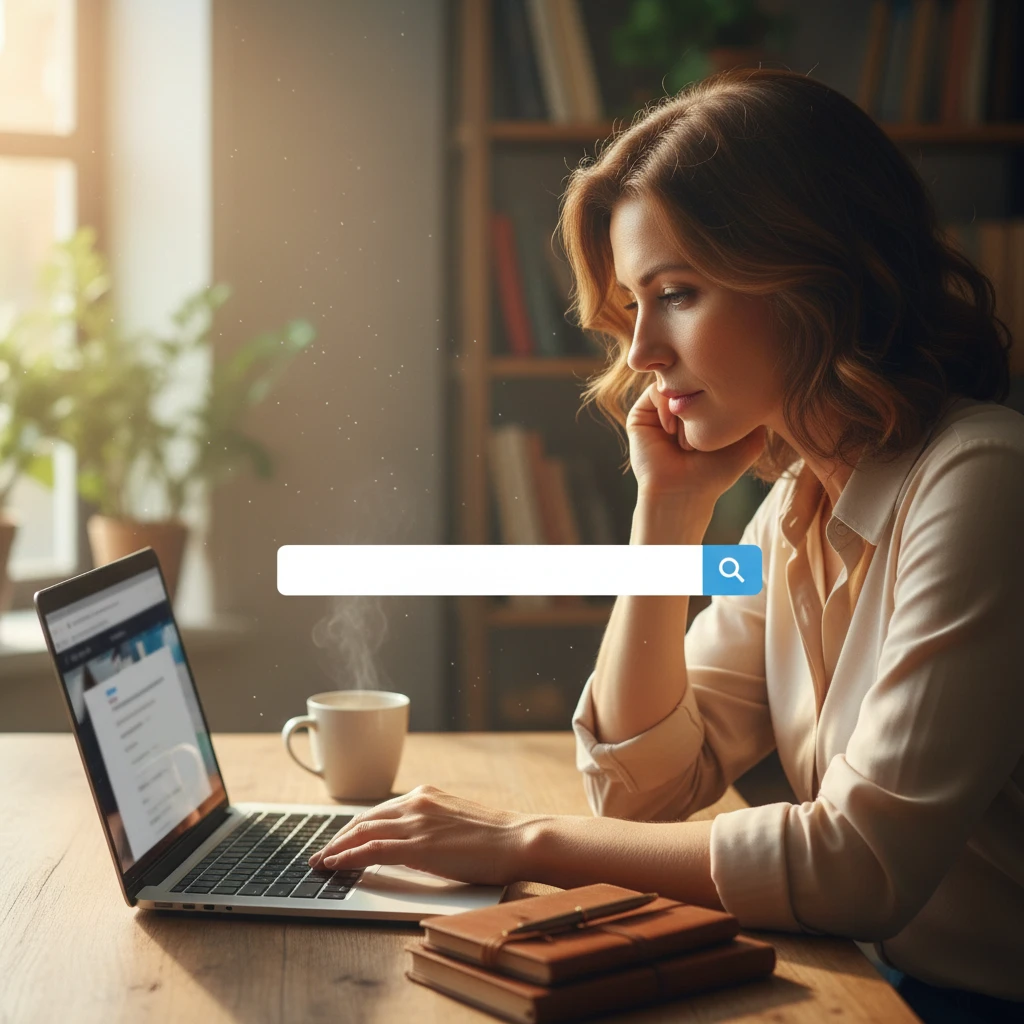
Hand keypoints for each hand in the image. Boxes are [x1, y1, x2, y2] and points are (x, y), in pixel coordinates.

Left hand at [306, 784, 531, 885]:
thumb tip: (411, 846)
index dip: (355, 828)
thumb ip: (430, 827)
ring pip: (362, 832)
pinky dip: (348, 856)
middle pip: (364, 819)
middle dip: (339, 837)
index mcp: (425, 795)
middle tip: (321, 853)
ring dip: (336, 848)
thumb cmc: (495, 838)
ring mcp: (416, 822)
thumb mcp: (456, 823)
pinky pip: (372, 849)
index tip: (339, 840)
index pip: (379, 811)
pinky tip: (335, 864)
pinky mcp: (418, 845)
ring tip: (320, 862)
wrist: (518, 839)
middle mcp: (416, 802)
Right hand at [627, 382, 766, 504]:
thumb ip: (757, 412)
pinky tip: (671, 432)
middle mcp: (680, 406)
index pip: (711, 380)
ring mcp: (660, 409)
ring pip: (674, 383)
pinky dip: (668, 408)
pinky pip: (656, 392)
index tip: (726, 416)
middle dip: (701, 396)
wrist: (682, 492)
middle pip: (692, 376)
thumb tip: (760, 382)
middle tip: (705, 424)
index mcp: (702, 409)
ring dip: (684, 406)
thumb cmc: (715, 472)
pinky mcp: (641, 414)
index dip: (721, 390)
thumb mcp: (748, 440)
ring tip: (688, 437)